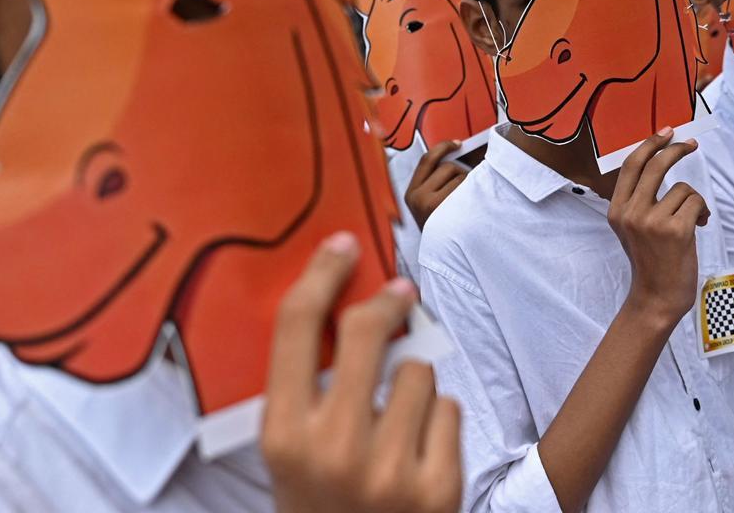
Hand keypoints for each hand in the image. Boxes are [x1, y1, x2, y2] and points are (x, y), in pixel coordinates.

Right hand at [262, 233, 461, 512]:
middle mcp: (333, 450)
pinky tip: (420, 447)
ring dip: (413, 381)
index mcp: (284, 436)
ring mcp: (389, 471)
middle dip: (387, 304)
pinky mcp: (438, 487)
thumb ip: (309, 386)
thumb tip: (351, 301)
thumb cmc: (323, 502)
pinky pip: (449, 407)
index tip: (343, 246)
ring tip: (398, 417)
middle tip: (399, 293)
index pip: (296, 328)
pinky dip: (439, 419)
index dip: (322, 275)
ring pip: (418, 370)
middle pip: (365, 332)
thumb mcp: (293, 451)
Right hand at [404, 141, 468, 229]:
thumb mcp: (426, 204)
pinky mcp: (448, 212)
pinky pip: (467, 189)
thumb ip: (434, 181)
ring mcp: (433, 205)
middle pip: (448, 167)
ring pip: (460, 177)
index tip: (458, 144)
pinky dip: (474, 192)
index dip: (444, 147)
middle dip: (461, 171)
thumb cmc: (440, 227)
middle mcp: (418, 198)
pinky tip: (472, 204)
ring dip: (469, 183)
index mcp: (411, 193)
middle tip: (465, 186)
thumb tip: (457, 152)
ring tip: (467, 200)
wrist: (443, 257)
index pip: (427, 159)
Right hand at [607, 127, 709, 326]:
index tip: (666, 132)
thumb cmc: (650, 261)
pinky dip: (703, 213)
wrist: (656, 298)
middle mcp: (630, 212)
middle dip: (677, 150)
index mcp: (617, 210)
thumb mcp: (632, 228)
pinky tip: (698, 227)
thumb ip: (639, 200)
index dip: (650, 144)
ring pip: (683, 189)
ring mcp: (652, 221)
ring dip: (694, 202)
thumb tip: (660, 163)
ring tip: (693, 220)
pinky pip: (696, 203)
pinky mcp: (675, 230)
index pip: (632, 165)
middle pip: (656, 165)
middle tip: (691, 144)